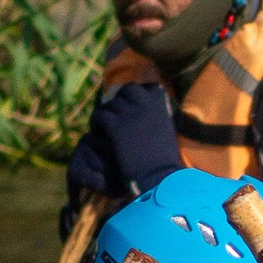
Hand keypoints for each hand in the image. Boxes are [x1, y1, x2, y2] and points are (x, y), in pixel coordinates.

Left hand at [62, 77, 180, 223]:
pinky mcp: (115, 125)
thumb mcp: (166, 131)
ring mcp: (129, 113)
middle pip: (127, 89)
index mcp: (161, 105)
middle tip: (116, 114)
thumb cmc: (165, 160)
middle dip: (121, 99)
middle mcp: (145, 103)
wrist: (158, 175)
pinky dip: (97, 123)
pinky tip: (99, 133)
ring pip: (111, 103)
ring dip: (107, 113)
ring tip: (105, 126)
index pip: (149, 87)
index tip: (134, 104)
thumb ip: (157, 118)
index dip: (139, 95)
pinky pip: (100, 115)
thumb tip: (147, 116)